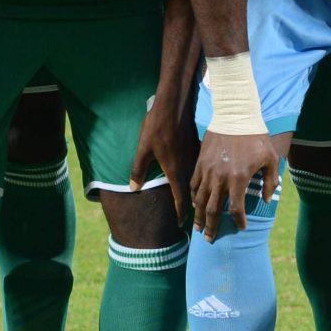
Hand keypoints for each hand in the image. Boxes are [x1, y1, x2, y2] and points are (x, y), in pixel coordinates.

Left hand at [130, 104, 198, 226]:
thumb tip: (134, 189)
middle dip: (189, 206)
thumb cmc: (156, 127)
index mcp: (175, 171)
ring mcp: (193, 156)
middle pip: (190, 192)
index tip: (181, 225)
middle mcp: (187, 167)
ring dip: (193, 192)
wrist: (174, 105)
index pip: (180, 199)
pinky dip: (195, 177)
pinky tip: (191, 177)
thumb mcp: (143, 150)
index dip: (181, 214)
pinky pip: (196, 168)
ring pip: (194, 180)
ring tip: (191, 202)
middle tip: (189, 219)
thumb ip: (138, 170)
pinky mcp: (195, 147)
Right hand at [189, 128, 282, 240]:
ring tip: (199, 228)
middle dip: (211, 227)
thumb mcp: (271, 158)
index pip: (236, 209)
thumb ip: (271, 181)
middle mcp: (220, 178)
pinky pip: (194, 184)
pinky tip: (195, 205)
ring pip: (200, 200)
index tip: (240, 227)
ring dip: (199, 216)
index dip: (238, 221)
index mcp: (238, 178)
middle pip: (213, 209)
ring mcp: (207, 171)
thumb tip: (267, 200)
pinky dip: (194, 197)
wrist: (235, 115)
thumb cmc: (256, 137)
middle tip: (210, 239)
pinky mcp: (200, 163)